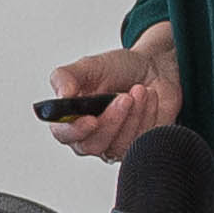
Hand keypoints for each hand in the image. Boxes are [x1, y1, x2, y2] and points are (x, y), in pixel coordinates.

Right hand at [45, 39, 177, 161]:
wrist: (151, 68)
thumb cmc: (117, 69)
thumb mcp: (89, 65)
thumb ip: (66, 76)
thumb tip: (62, 95)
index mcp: (70, 117)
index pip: (64, 134)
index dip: (75, 131)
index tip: (90, 119)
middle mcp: (90, 135)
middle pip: (93, 145)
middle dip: (112, 120)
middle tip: (125, 98)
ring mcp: (114, 144)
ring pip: (120, 145)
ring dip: (133, 114)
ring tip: (140, 90)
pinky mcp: (137, 146)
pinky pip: (142, 142)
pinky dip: (147, 115)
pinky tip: (149, 97)